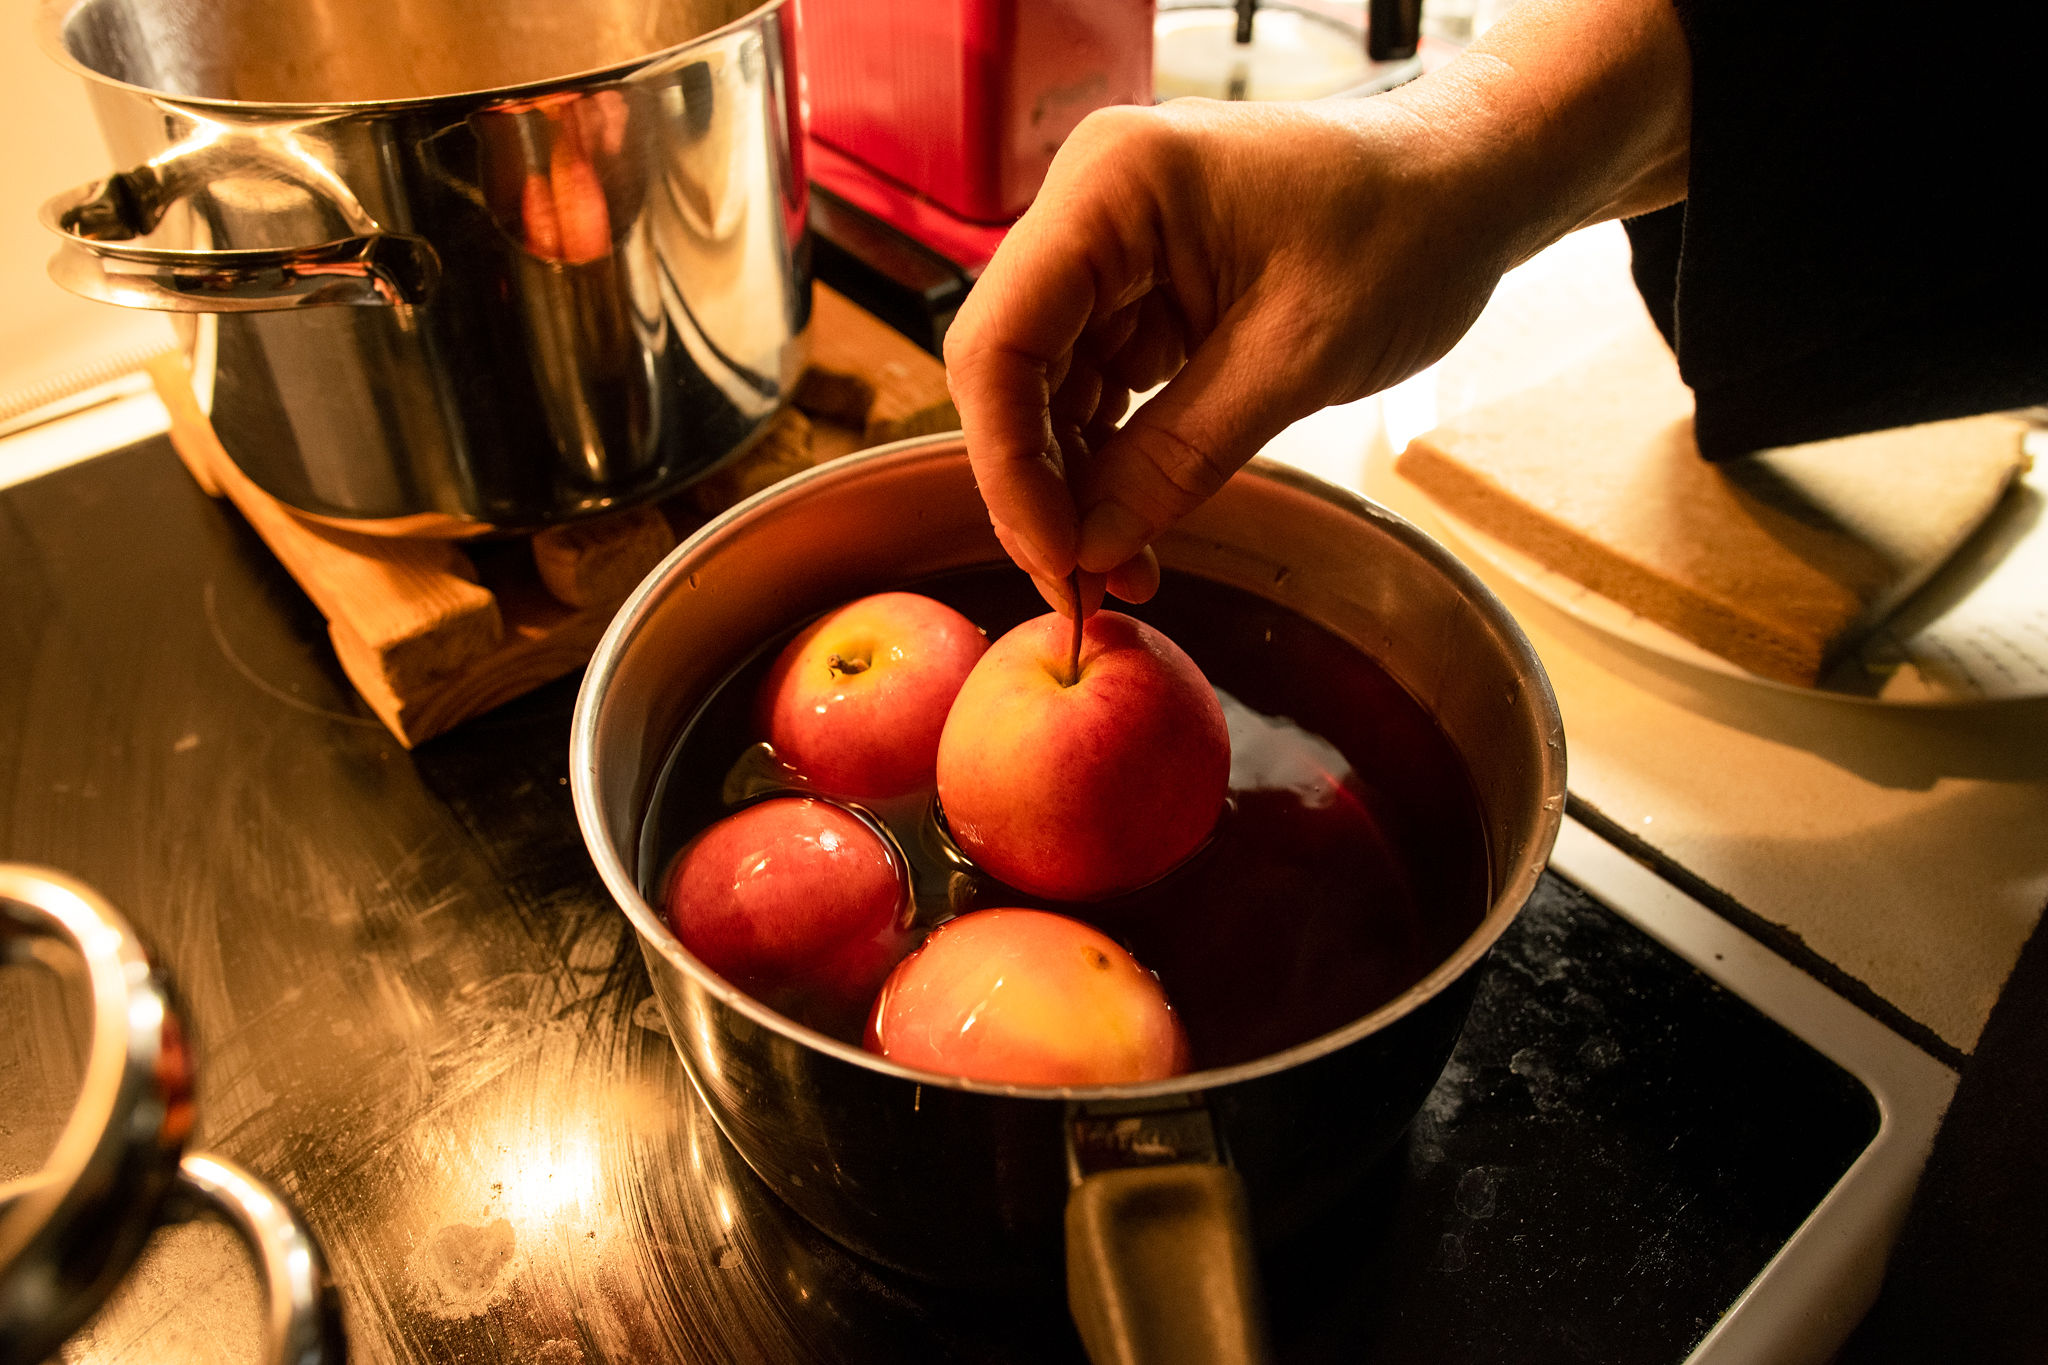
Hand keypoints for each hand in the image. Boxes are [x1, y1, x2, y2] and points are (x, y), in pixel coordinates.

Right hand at [942, 0, 1690, 615]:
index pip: (1001, 340)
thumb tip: (1089, 552)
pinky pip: (1091, 387)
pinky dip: (1106, 461)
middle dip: (1037, 486)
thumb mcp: (1299, 358)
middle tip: (1083, 588)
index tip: (1058, 560)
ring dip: (1070, 487)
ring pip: (1041, 390)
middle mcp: (1087, 208)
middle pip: (1007, 369)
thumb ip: (1181, 456)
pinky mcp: (1137, 289)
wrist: (1470, 184)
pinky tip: (1133, 525)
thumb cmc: (1410, 233)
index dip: (1009, 464)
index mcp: (1112, 188)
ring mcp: (1108, 249)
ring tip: (1121, 572)